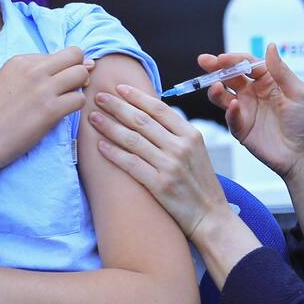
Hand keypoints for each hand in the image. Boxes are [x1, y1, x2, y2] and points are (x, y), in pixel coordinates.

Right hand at [0, 47, 93, 171]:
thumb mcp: (6, 81)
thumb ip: (34, 72)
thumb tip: (76, 64)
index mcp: (20, 61)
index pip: (59, 54)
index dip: (65, 67)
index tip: (58, 82)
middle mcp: (33, 71)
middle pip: (75, 56)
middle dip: (79, 70)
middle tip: (71, 87)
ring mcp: (43, 89)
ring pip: (81, 75)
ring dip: (80, 88)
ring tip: (65, 101)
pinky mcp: (51, 110)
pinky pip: (80, 99)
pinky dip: (76, 106)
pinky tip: (62, 113)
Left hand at [89, 87, 231, 240]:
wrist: (210, 215)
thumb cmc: (201, 183)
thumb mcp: (196, 151)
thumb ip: (177, 134)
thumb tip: (150, 114)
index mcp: (191, 135)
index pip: (159, 109)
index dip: (137, 97)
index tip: (119, 88)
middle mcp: (181, 147)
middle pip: (142, 120)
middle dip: (117, 106)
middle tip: (98, 97)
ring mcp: (170, 165)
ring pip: (133, 139)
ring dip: (110, 126)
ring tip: (93, 118)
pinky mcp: (159, 184)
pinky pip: (130, 164)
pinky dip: (114, 153)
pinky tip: (100, 145)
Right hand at [202, 44, 303, 181]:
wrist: (302, 155)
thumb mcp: (297, 93)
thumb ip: (281, 71)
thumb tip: (270, 46)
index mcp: (268, 80)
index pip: (247, 64)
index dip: (234, 59)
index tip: (222, 57)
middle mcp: (254, 92)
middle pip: (231, 76)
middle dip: (216, 68)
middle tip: (204, 61)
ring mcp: (246, 109)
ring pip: (224, 95)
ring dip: (216, 89)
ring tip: (215, 86)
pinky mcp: (241, 128)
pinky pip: (230, 117)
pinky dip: (229, 111)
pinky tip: (233, 106)